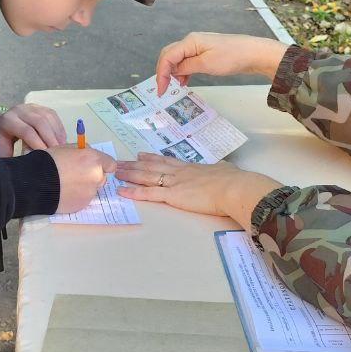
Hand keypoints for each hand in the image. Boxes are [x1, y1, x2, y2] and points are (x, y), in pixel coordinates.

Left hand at [0, 103, 65, 156]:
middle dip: (50, 139)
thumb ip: (13, 157)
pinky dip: (59, 129)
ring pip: (48, 118)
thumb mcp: (3, 149)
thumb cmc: (5, 141)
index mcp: (8, 120)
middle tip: (57, 153)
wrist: (4, 127)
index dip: (38, 144)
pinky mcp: (41, 108)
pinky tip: (61, 141)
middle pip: (40, 122)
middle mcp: (20, 110)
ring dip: (57, 134)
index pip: (27, 131)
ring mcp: (31, 107)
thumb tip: (27, 167)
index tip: (46, 156)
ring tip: (61, 148)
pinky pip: (54, 116)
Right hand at [47, 145, 116, 213]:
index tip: (94, 166)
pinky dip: (77, 197)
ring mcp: (90, 192)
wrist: (36, 182)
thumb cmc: (49, 161)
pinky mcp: (83, 205)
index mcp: (94, 160)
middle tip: (76, 175)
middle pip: (102, 177)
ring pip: (92, 189)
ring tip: (67, 185)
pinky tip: (64, 193)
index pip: (111, 164)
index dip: (103, 165)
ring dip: (84, 187)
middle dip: (93, 176)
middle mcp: (96, 176)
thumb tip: (87, 154)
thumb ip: (82, 151)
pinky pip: (84, 199)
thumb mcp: (66, 147)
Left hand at [116, 153, 281, 228]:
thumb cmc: (233, 181)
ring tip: (116, 173)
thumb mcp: (225, 170)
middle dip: (134, 165)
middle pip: (152, 167)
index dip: (152, 158)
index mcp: (191, 168)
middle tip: (120, 163)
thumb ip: (220, 170)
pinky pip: (148, 193)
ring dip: (130, 174)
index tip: (140, 155)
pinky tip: (122, 191)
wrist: (233, 188)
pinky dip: (134, 192)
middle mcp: (179, 172)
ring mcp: (174, 182)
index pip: (167, 161)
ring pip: (146, 177)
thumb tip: (224, 169)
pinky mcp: (172, 195)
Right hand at [155, 32, 288, 93]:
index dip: (161, 74)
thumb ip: (186, 67)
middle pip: (169, 56)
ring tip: (173, 88)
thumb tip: (173, 71)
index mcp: (190, 42)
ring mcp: (198, 47)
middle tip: (163, 89)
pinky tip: (184, 82)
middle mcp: (192, 42)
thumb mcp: (206, 64)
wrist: (254, 54)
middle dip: (164, 73)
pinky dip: (183, 72)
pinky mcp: (205, 53)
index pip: (167, 57)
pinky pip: (188, 62)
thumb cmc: (233, 56)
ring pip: (178, 59)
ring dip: (173, 73)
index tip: (161, 90)